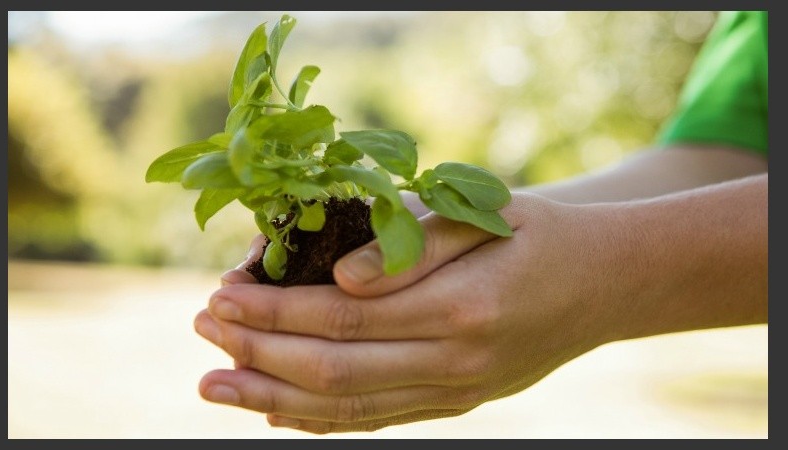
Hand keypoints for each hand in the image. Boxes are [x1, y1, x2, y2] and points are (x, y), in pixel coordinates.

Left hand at [195, 193, 611, 432]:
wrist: (604, 282)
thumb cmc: (537, 235)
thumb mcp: (483, 215)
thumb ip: (412, 244)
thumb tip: (339, 279)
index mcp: (462, 305)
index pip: (344, 317)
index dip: (276, 310)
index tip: (222, 295)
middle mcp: (456, 361)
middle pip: (334, 370)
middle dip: (258, 351)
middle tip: (202, 331)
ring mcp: (457, 392)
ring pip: (349, 407)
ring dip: (272, 395)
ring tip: (216, 383)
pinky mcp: (457, 404)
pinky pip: (378, 420)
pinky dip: (320, 420)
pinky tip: (275, 410)